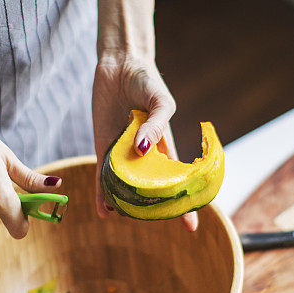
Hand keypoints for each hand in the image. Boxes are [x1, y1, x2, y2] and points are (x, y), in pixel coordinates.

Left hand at [92, 53, 197, 231]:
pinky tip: (103, 210)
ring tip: (123, 217)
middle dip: (154, 209)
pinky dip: (102, 192)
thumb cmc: (147, 81)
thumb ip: (155, 126)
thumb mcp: (160, 102)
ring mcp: (123, 154)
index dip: (185, 204)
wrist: (120, 64)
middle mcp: (145, 156)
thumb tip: (143, 150)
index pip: (177, 181)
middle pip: (150, 190)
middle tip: (154, 223)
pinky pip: (102, 175)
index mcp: (165, 147)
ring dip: (124, 204)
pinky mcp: (103, 148)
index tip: (191, 227)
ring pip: (125, 187)